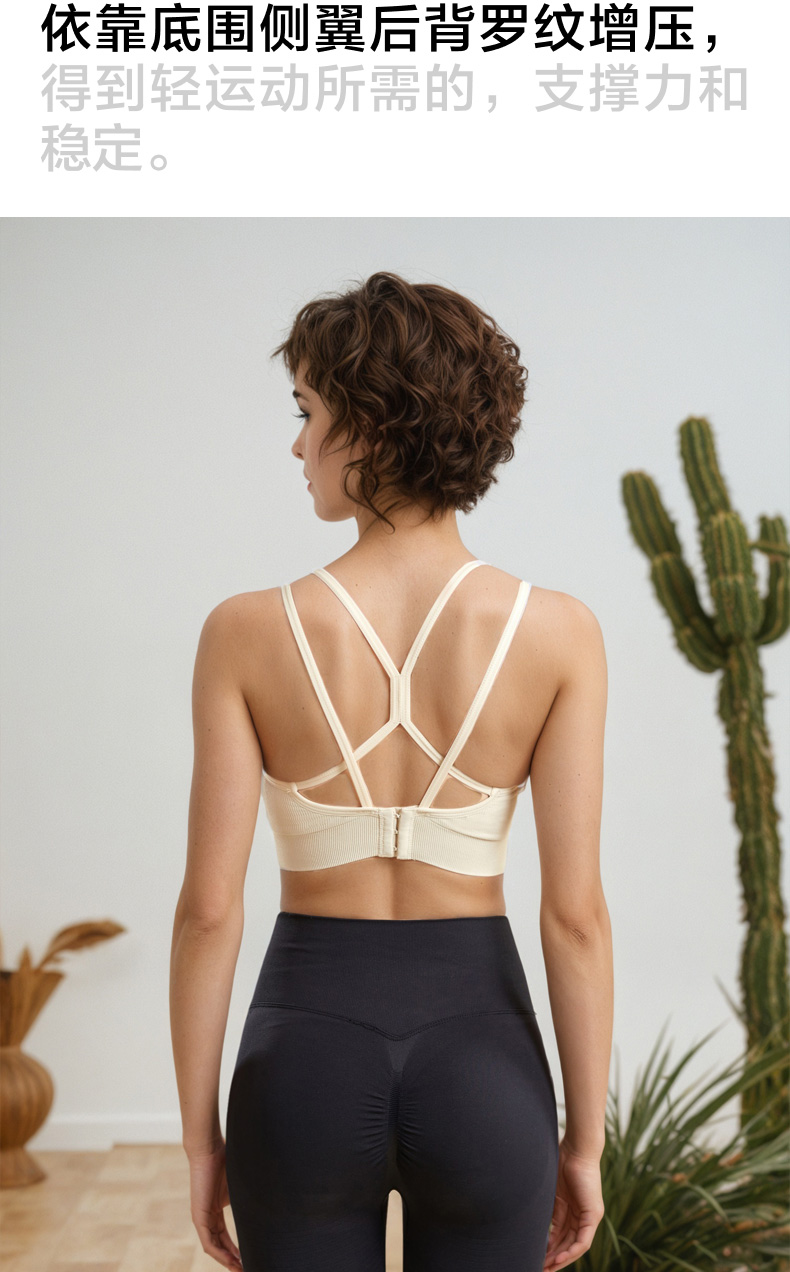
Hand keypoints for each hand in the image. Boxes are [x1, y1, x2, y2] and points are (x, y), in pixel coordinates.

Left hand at [187, 1138, 242, 1269]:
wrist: (209, 1150)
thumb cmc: (225, 1162)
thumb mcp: (238, 1187)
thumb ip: (246, 1199)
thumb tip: (270, 1202)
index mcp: (216, 1209)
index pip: (225, 1237)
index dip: (236, 1249)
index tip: (248, 1258)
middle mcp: (208, 1217)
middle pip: (220, 1245)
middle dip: (232, 1259)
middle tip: (245, 1268)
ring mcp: (202, 1218)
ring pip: (213, 1247)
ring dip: (226, 1260)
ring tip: (240, 1268)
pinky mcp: (199, 1217)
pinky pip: (208, 1242)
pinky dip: (219, 1254)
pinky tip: (230, 1261)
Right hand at [543, 1137, 604, 1269]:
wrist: (575, 1148)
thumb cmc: (561, 1161)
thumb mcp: (552, 1192)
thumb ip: (549, 1210)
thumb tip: (536, 1227)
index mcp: (572, 1209)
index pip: (561, 1236)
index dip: (550, 1249)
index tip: (538, 1258)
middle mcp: (583, 1216)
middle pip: (568, 1244)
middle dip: (554, 1258)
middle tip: (540, 1268)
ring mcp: (590, 1216)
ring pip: (576, 1246)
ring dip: (562, 1259)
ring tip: (547, 1267)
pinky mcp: (594, 1214)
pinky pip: (584, 1240)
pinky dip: (572, 1251)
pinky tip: (560, 1258)